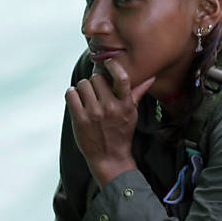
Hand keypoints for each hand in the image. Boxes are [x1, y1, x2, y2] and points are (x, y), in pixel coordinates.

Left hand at [66, 58, 154, 186]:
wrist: (109, 157)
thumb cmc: (122, 133)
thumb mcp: (132, 113)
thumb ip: (138, 93)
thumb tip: (150, 77)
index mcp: (125, 104)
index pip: (121, 78)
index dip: (113, 66)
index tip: (108, 63)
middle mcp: (110, 108)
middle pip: (96, 78)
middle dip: (95, 81)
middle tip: (96, 90)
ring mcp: (94, 113)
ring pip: (83, 84)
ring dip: (83, 88)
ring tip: (87, 97)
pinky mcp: (79, 119)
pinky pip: (71, 94)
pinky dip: (72, 94)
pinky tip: (77, 100)